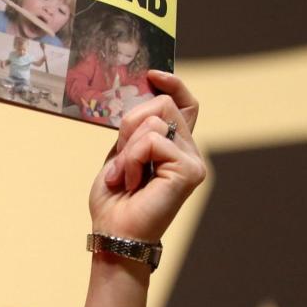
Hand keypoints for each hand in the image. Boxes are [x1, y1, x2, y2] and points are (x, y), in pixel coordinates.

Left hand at [89, 71, 205, 243]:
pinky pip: (152, 141)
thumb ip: (134, 129)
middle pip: (162, 105)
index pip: (185, 104)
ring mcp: (193, 162)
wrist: (114, 232)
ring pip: (154, 121)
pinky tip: (130, 182)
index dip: (173, 85)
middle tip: (120, 156)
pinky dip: (131, 159)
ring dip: (127, 148)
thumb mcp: (120, 154)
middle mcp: (189, 152)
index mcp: (174, 146)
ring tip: (124, 176)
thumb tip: (142, 94)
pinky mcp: (190, 172)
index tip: (152, 74)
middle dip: (129, 123)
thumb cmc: (115, 199)